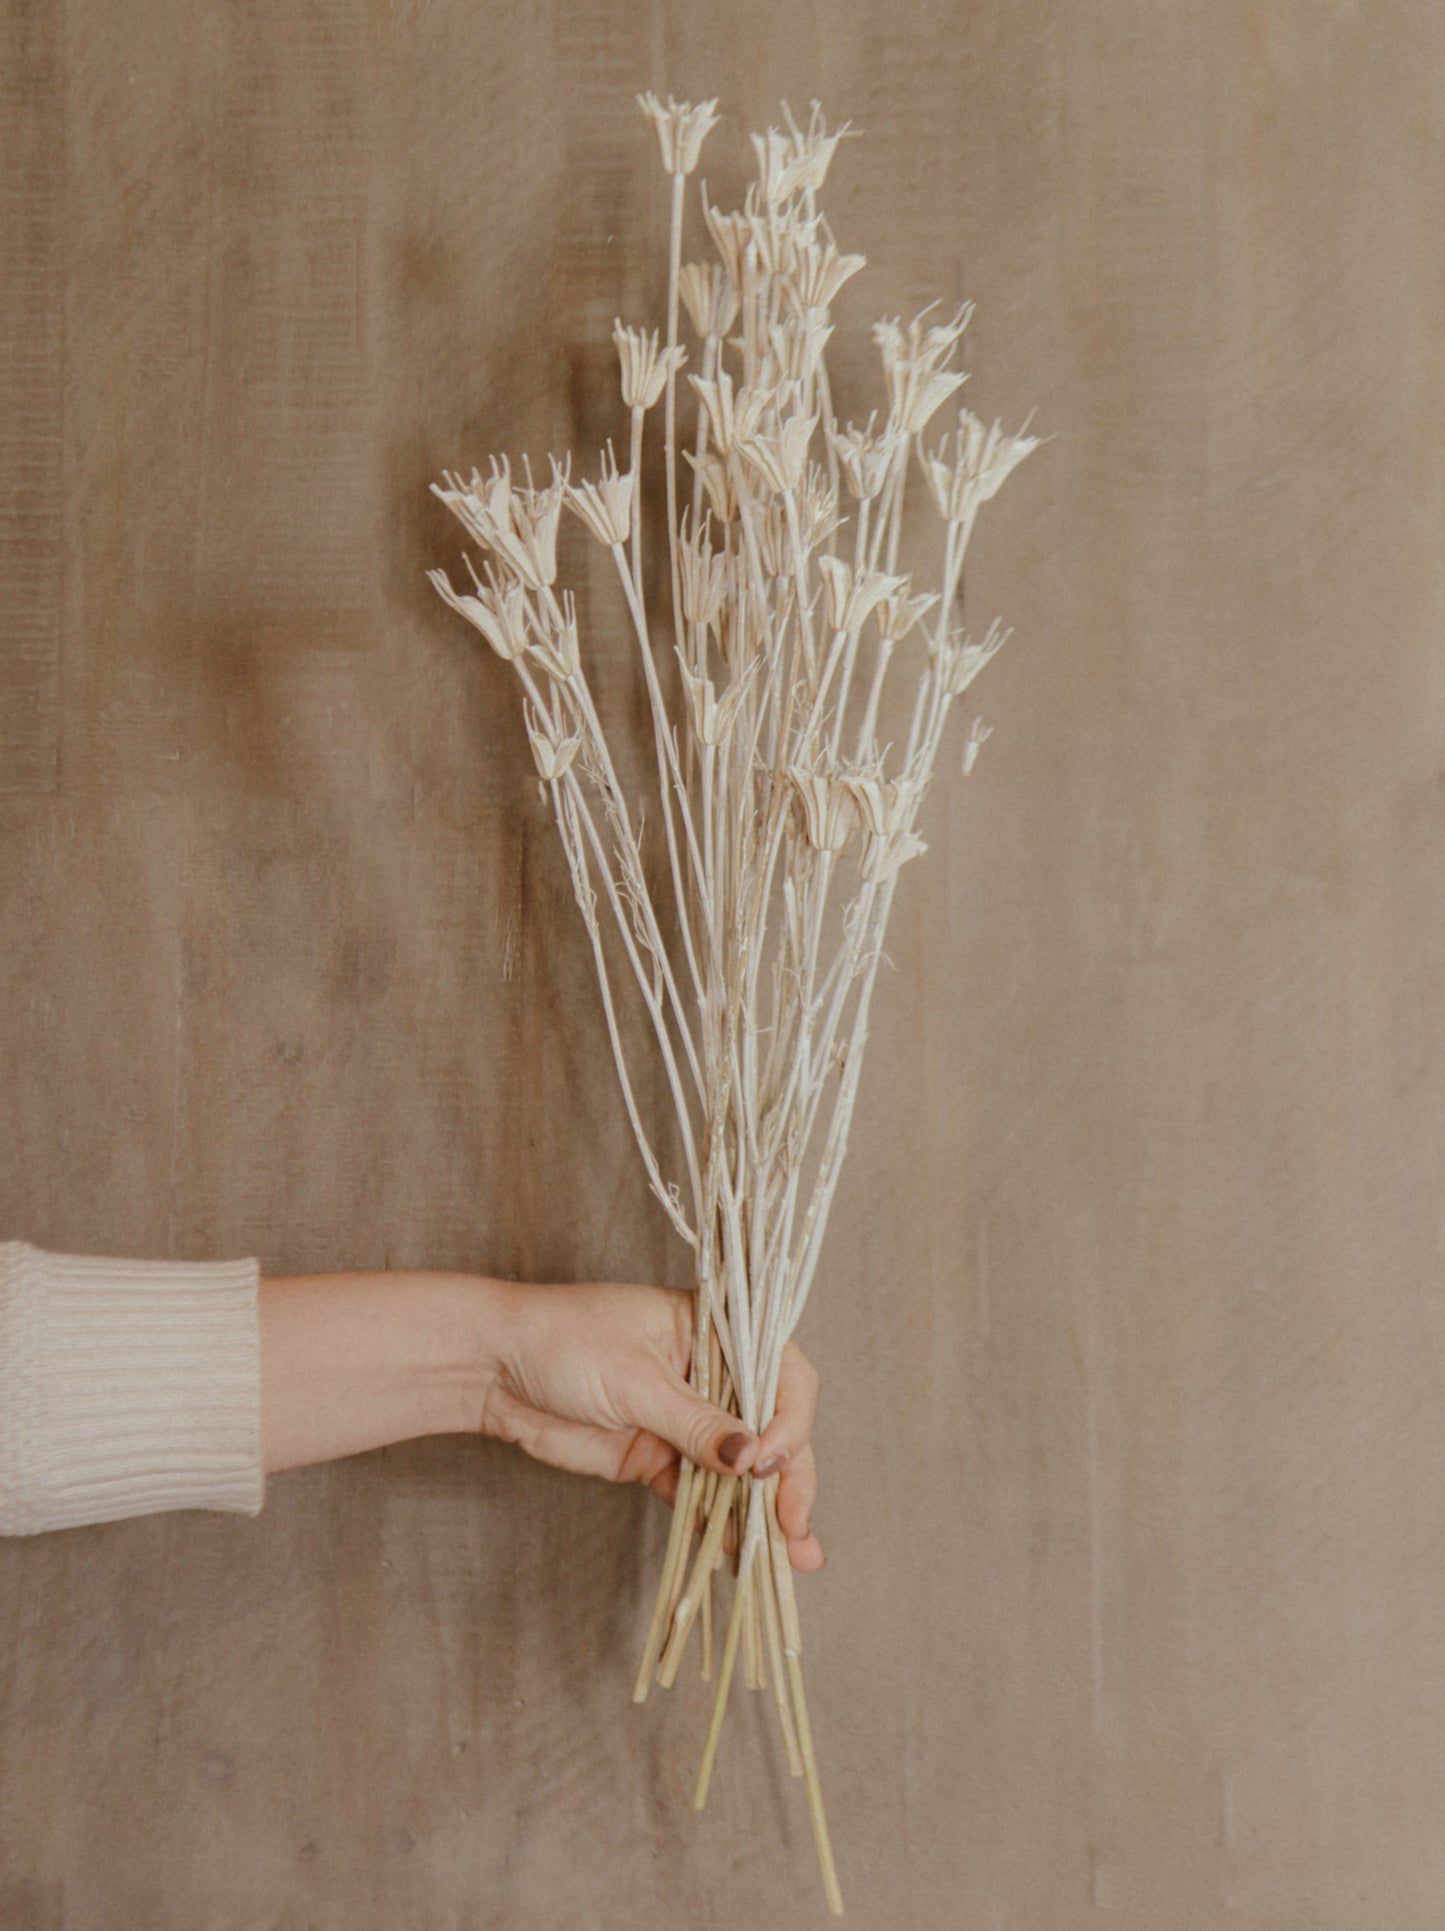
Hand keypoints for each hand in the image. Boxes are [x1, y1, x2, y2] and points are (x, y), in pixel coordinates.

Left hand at [479, 1279, 824, 1571]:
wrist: (495, 1368)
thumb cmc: (563, 1341)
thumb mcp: (636, 1378)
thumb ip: (695, 1422)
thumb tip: (751, 1459)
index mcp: (717, 1332)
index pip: (781, 1375)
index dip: (788, 1421)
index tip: (767, 1461)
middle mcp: (712, 1375)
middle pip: (771, 1430)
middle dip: (790, 1480)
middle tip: (796, 1528)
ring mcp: (686, 1421)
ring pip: (741, 1471)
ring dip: (765, 1513)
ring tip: (793, 1559)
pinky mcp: (657, 1458)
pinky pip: (701, 1496)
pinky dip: (719, 1525)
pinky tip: (738, 1555)